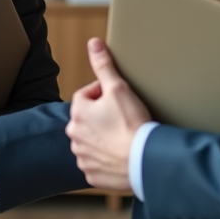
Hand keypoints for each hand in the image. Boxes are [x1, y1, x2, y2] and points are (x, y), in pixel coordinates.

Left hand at [65, 38, 150, 190]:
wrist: (145, 161)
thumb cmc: (132, 124)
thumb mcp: (118, 88)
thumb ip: (103, 65)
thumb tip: (93, 43)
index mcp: (78, 113)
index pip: (87, 95)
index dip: (104, 94)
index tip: (119, 100)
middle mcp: (75, 136)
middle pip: (87, 119)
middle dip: (101, 117)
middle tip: (123, 119)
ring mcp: (83, 157)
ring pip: (91, 141)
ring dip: (103, 138)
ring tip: (123, 137)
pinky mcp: (92, 174)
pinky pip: (96, 162)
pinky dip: (106, 159)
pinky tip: (121, 155)